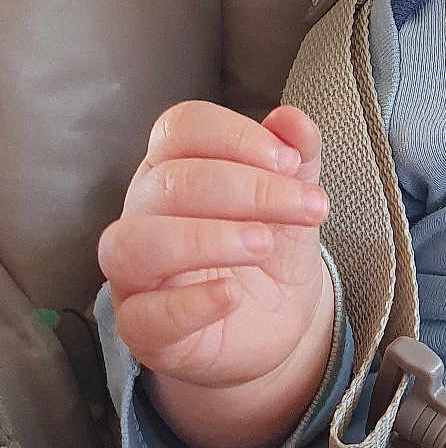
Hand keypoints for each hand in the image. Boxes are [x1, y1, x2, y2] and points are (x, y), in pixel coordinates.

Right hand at [99, 102, 332, 447]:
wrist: (272, 328)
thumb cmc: (269, 253)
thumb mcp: (294, 202)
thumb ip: (298, 160)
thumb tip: (293, 119)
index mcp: (175, 170)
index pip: (181, 128)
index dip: (236, 136)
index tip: (290, 163)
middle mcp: (144, 215)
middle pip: (169, 182)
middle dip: (247, 189)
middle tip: (307, 207)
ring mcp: (136, 275)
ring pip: (137, 243)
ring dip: (206, 238)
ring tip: (264, 245)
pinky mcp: (143, 328)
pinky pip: (144, 315)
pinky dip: (188, 302)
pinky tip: (232, 295)